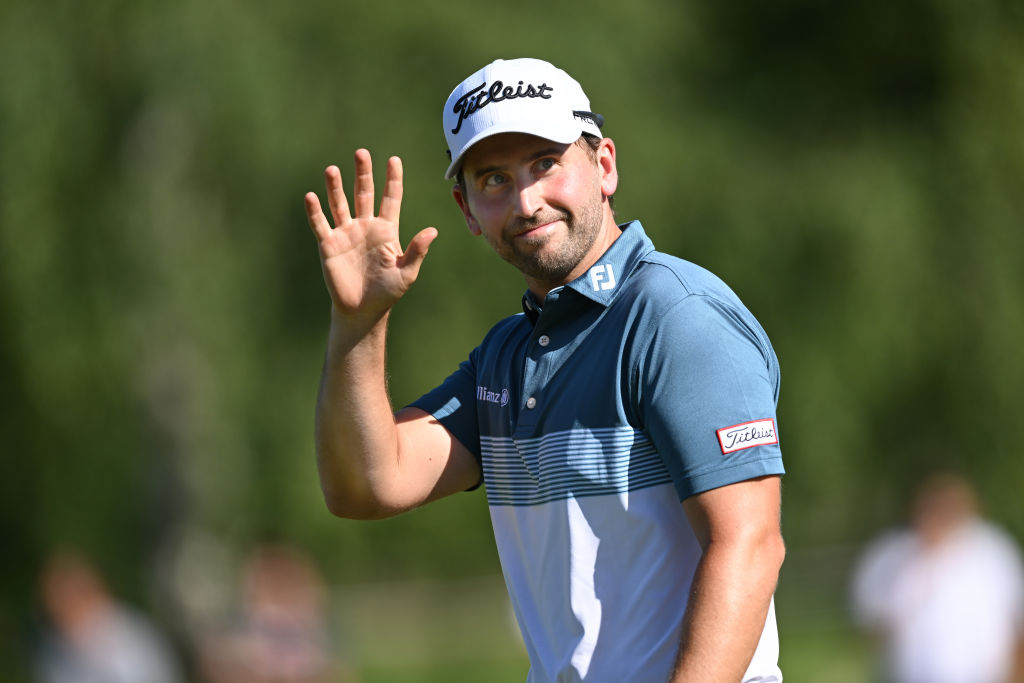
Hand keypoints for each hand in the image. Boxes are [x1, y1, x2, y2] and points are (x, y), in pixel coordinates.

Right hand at [305, 149, 436, 323]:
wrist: (363, 311)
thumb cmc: (388, 292)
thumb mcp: (407, 272)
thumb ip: (417, 251)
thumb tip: (433, 231)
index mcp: (386, 230)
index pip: (391, 198)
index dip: (393, 179)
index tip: (394, 159)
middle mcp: (365, 226)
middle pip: (364, 193)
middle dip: (363, 174)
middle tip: (361, 153)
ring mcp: (346, 233)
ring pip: (340, 204)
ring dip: (336, 187)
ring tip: (332, 169)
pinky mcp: (329, 245)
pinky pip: (321, 224)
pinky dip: (315, 211)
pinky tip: (311, 196)